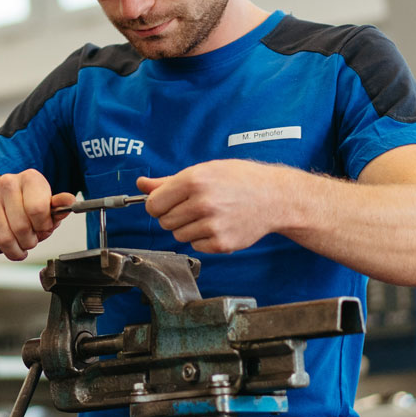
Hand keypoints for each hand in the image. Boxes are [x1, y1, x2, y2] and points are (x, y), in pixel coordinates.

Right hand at [0, 170, 75, 260]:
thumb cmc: (26, 211)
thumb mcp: (47, 209)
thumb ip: (58, 207)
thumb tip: (69, 201)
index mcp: (30, 178)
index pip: (38, 210)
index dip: (43, 226)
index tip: (42, 227)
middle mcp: (7, 182)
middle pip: (21, 227)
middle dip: (29, 241)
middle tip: (30, 239)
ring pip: (4, 238)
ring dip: (14, 249)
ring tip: (18, 244)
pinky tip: (1, 239)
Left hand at [138, 160, 301, 253]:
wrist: (274, 198)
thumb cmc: (240, 180)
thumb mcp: (205, 170)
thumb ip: (169, 181)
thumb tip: (141, 185)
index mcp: (194, 180)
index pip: (154, 204)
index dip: (157, 205)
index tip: (165, 204)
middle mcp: (202, 203)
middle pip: (164, 221)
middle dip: (173, 215)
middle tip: (192, 207)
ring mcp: (212, 225)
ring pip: (178, 235)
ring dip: (187, 227)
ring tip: (208, 215)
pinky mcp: (221, 243)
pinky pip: (195, 246)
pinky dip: (202, 239)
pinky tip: (218, 225)